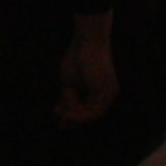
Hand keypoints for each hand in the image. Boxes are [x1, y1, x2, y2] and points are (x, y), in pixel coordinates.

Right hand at [58, 12, 118, 126]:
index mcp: (100, 92)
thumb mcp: (69, 84)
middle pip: (89, 116)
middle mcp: (107, 95)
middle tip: (57, 117)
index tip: (60, 123)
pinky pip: (93, 112)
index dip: (74, 118)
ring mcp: (109, 94)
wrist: (87, 42)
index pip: (88, 111)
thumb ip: (69, 101)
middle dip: (72, 119)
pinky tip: (67, 114)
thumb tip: (64, 118)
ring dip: (72, 115)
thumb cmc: (77, 58)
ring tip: (58, 109)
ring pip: (90, 116)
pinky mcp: (107, 93)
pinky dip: (79, 115)